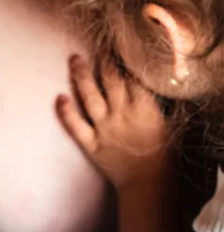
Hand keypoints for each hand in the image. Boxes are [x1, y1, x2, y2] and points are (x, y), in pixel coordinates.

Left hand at [55, 55, 175, 190]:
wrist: (151, 187)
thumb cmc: (166, 156)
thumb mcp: (173, 126)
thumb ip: (166, 105)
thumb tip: (165, 85)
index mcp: (144, 108)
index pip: (132, 76)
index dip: (125, 60)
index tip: (119, 46)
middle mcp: (121, 114)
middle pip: (110, 80)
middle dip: (103, 60)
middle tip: (97, 44)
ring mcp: (104, 128)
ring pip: (89, 96)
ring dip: (81, 76)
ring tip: (74, 59)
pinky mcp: (91, 144)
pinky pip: (75, 126)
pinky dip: (65, 112)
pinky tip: (58, 98)